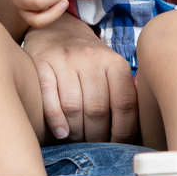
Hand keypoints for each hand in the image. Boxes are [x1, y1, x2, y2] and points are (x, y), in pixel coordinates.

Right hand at [22, 17, 138, 143]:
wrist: (57, 29)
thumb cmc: (88, 60)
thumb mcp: (111, 69)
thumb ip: (123, 94)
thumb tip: (135, 135)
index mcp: (114, 62)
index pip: (124, 104)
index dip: (122, 131)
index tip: (117, 145)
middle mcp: (91, 58)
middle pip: (97, 110)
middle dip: (96, 136)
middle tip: (93, 145)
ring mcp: (65, 59)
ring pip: (73, 108)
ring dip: (76, 132)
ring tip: (77, 140)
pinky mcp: (42, 62)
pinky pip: (49, 98)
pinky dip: (56, 120)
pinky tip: (61, 132)